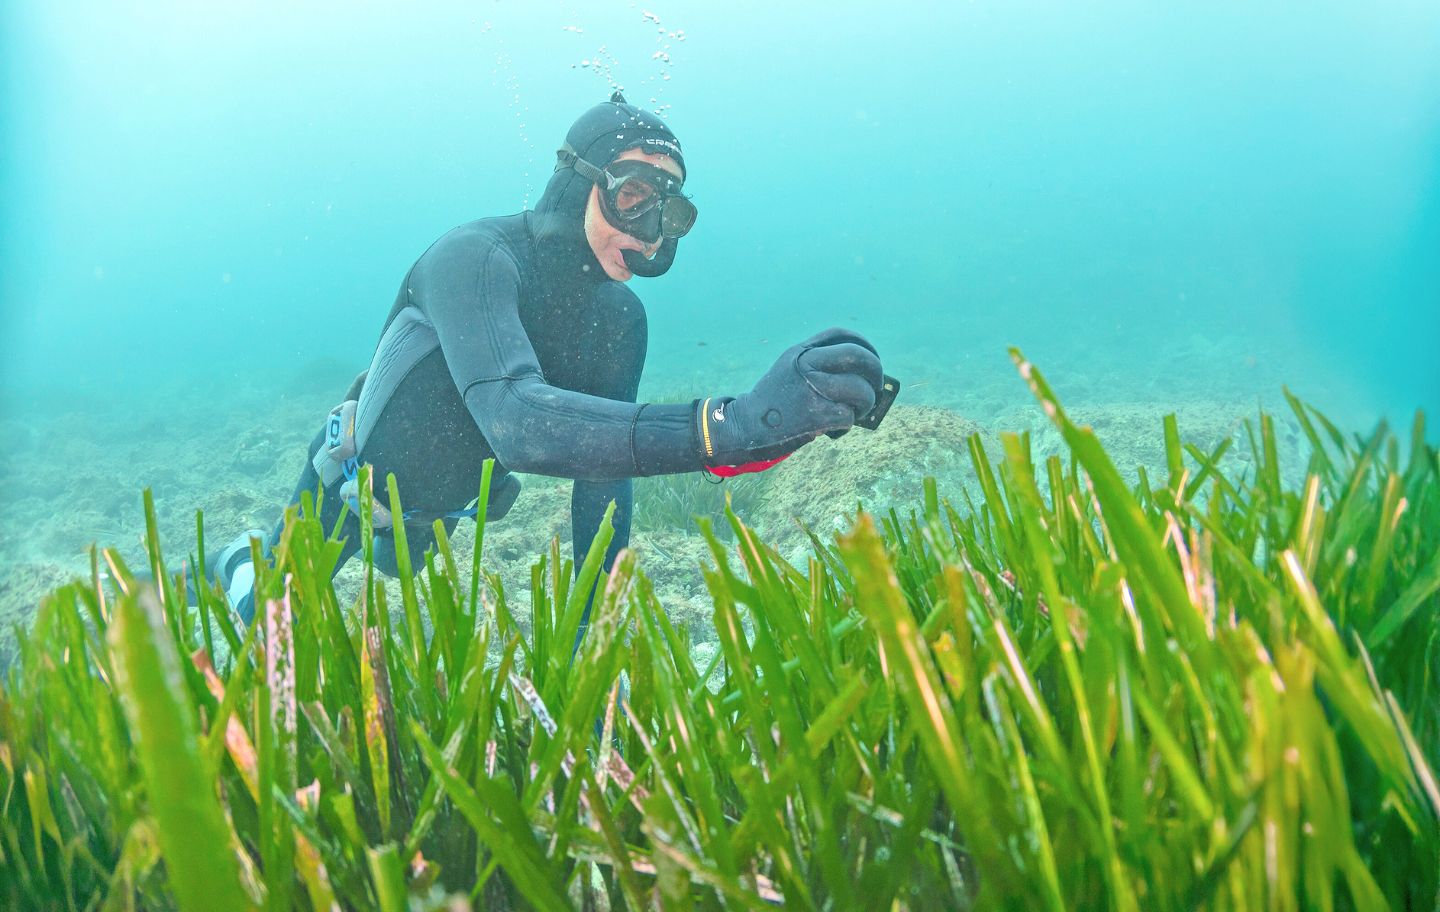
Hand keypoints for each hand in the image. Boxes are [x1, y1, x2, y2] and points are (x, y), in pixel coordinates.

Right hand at [698, 327, 882, 467]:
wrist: (744, 427)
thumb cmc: (773, 405)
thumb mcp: (790, 371)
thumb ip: (818, 366)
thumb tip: (863, 378)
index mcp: (801, 352)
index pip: (842, 335)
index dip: (865, 346)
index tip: (872, 359)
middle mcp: (807, 365)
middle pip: (858, 358)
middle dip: (875, 373)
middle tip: (874, 387)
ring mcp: (812, 388)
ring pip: (860, 390)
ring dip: (865, 404)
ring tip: (855, 412)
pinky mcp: (816, 414)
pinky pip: (849, 416)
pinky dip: (846, 425)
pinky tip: (834, 428)